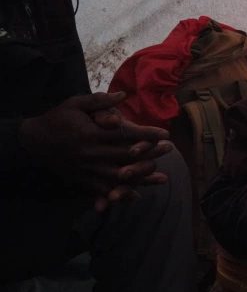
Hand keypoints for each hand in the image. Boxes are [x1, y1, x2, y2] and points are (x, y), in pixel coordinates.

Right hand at [18, 92, 173, 210]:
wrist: (32, 142)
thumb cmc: (57, 119)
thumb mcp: (75, 104)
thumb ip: (99, 101)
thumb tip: (123, 95)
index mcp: (92, 134)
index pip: (125, 135)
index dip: (147, 134)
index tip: (165, 133)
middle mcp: (92, 154)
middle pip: (127, 156)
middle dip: (151, 153)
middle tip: (169, 149)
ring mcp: (87, 170)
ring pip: (120, 177)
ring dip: (143, 178)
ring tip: (163, 177)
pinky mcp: (82, 180)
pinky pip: (103, 190)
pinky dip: (120, 195)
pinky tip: (137, 196)